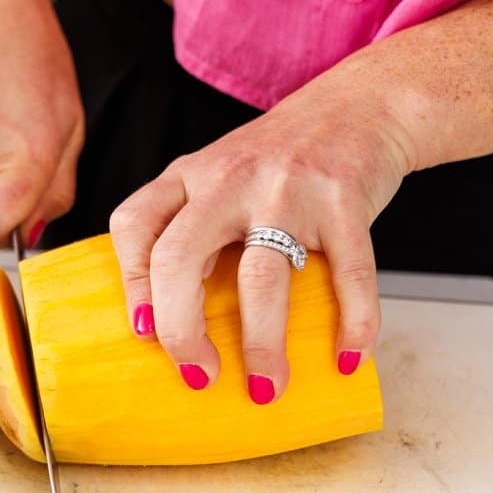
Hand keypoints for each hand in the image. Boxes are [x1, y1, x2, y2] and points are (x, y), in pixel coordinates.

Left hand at [109, 74, 414, 402]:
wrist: (360, 104)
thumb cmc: (281, 159)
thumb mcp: (220, 175)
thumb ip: (192, 226)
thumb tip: (172, 321)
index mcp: (190, 175)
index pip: (135, 226)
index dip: (131, 285)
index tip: (145, 334)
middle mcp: (230, 180)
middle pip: (180, 259)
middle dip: (181, 329)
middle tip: (197, 374)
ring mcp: (288, 191)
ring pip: (262, 278)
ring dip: (261, 344)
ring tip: (266, 388)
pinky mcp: (344, 202)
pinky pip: (349, 275)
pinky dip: (352, 324)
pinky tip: (347, 358)